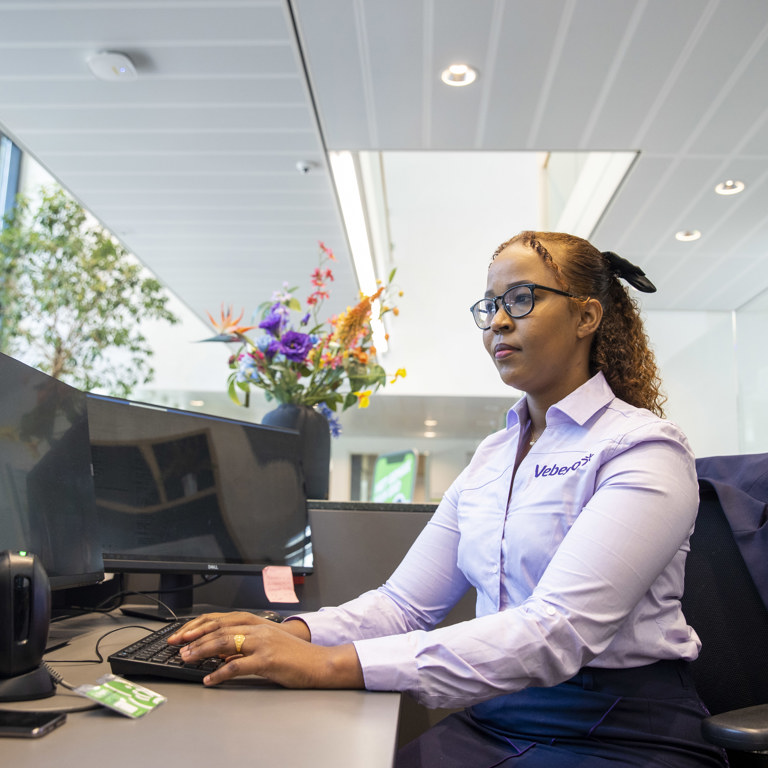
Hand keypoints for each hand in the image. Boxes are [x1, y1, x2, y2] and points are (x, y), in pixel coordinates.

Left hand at [168, 612, 362, 688]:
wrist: (318, 662)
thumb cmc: (293, 655)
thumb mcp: (267, 643)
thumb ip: (244, 645)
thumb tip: (219, 653)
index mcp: (256, 623)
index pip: (220, 620)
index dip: (198, 627)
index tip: (181, 636)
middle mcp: (257, 629)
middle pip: (219, 629)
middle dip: (194, 638)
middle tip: (177, 648)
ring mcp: (262, 643)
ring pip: (224, 643)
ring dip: (202, 652)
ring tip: (187, 660)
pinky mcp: (267, 660)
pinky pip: (237, 666)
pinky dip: (220, 673)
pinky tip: (210, 679)